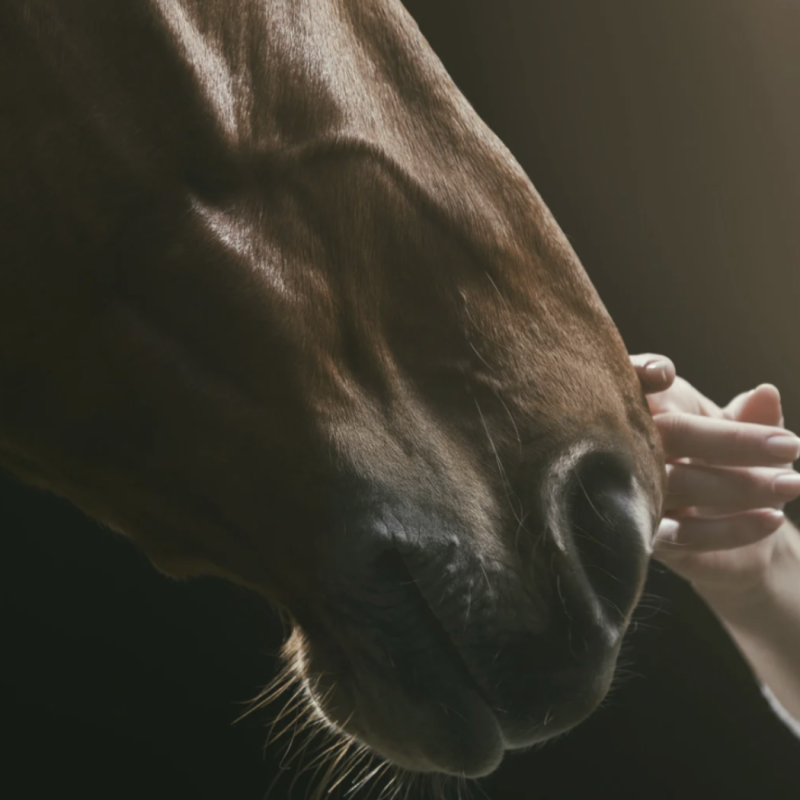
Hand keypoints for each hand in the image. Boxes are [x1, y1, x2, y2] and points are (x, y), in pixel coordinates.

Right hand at [630, 354, 799, 601]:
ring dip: (741, 486)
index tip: (668, 373)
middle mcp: (629, 448)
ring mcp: (633, 493)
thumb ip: (754, 415)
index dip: (642, 370)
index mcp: (645, 409)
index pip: (633, 383)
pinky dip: (731, 528)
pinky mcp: (648, 536)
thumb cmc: (728, 462)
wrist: (733, 529)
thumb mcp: (746, 432)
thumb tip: (766, 392)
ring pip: (681, 483)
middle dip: (732, 440)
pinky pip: (685, 533)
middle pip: (671, 434)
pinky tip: (772, 519)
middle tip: (790, 446)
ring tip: (792, 484)